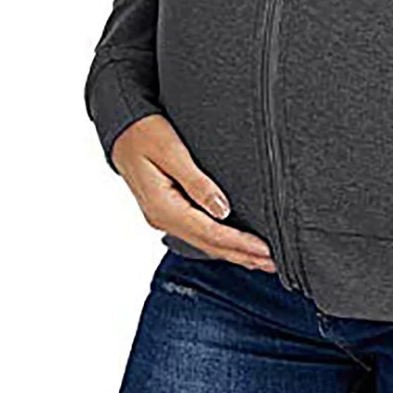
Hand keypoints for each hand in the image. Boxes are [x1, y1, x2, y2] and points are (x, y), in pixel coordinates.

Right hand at [111, 115, 276, 271]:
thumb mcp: (172, 152)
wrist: (120, 129)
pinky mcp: (167, 211)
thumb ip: (197, 182)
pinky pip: (197, 232)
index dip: (240, 244)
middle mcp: (163, 219)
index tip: (265, 249)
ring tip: (260, 260)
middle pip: (209, 244)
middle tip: (273, 263)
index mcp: (164, 207)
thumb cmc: (144, 133)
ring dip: (232, 252)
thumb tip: (223, 210)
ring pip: (203, 242)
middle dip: (241, 255)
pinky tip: (232, 245)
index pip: (210, 233)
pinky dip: (218, 242)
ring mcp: (163, 217)